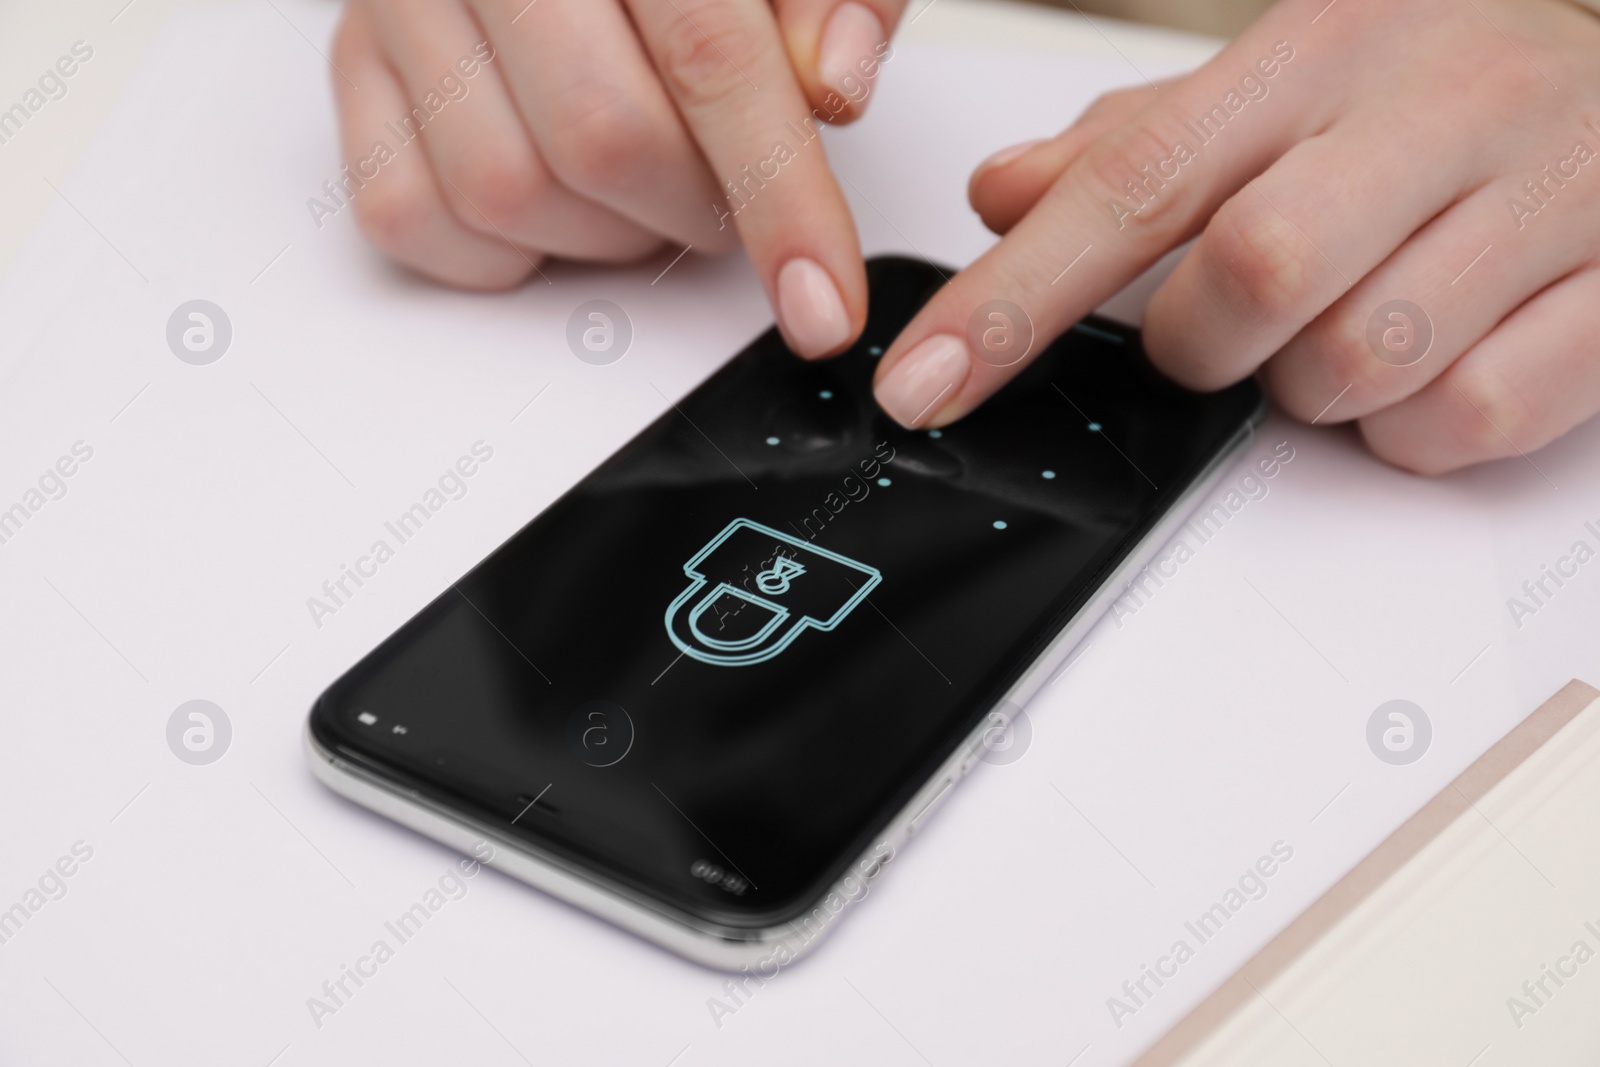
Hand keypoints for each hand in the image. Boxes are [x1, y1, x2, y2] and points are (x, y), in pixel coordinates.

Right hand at [329, 0, 905, 356]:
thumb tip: (831, 87)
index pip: (710, 58)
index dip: (779, 197)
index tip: (821, 303)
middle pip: (601, 140)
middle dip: (693, 212)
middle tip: (724, 198)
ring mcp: (403, 2)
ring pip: (506, 195)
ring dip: (605, 235)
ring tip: (644, 183)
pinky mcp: (354, 61)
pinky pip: (410, 216)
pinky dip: (502, 250)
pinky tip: (555, 194)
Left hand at [873, 0, 1599, 473]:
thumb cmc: (1436, 87)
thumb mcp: (1278, 86)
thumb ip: (1133, 146)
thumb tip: (1000, 193)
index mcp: (1327, 44)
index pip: (1132, 182)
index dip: (1011, 299)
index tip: (926, 383)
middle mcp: (1441, 102)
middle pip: (1251, 274)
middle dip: (1199, 343)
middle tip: (1219, 329)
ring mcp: (1549, 194)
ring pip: (1357, 363)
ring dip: (1309, 388)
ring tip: (1336, 331)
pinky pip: (1467, 421)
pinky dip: (1410, 429)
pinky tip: (1421, 365)